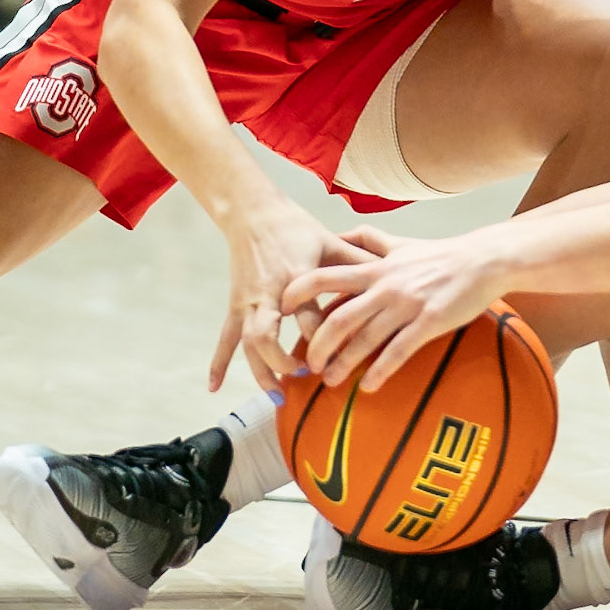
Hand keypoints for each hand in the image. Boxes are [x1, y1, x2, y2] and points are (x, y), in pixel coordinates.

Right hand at [210, 204, 374, 395]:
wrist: (254, 213)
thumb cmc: (297, 228)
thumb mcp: (331, 242)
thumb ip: (359, 262)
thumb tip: (395, 275)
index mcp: (296, 277)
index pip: (307, 315)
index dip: (321, 339)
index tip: (339, 360)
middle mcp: (268, 293)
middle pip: (266, 335)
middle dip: (281, 362)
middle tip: (304, 377)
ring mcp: (248, 301)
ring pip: (247, 344)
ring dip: (260, 372)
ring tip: (278, 396)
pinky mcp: (235, 305)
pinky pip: (226, 338)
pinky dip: (219, 363)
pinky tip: (214, 388)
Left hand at [281, 234, 509, 392]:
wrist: (481, 260)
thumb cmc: (440, 254)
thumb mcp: (400, 242)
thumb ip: (369, 239)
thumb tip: (342, 235)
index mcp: (374, 268)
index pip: (324, 277)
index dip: (298, 293)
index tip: (281, 311)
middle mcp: (384, 286)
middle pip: (338, 318)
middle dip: (316, 344)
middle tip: (306, 364)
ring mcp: (406, 305)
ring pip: (364, 340)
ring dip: (342, 364)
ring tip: (329, 381)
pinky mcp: (428, 322)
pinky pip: (398, 352)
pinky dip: (379, 371)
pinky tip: (368, 387)